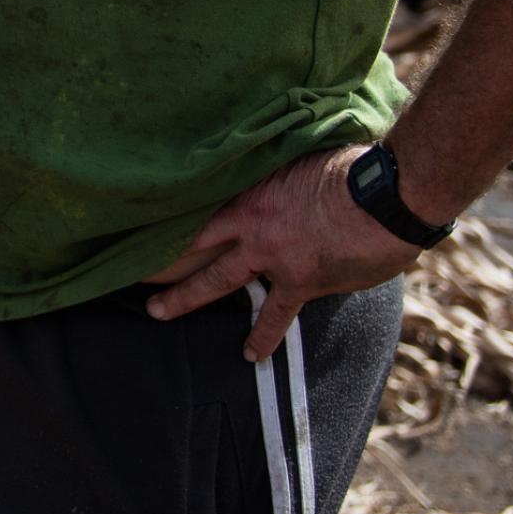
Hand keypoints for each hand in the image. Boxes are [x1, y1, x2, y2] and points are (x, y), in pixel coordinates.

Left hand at [145, 146, 424, 361]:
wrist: (387, 198)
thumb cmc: (352, 168)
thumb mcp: (303, 158)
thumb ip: (280, 172)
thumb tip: (271, 171)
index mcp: (249, 191)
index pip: (198, 207)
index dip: (167, 217)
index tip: (137, 225)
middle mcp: (251, 226)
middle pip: (191, 245)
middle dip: (158, 258)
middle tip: (125, 271)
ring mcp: (271, 258)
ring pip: (215, 281)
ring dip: (184, 297)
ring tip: (156, 312)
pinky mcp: (300, 283)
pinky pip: (275, 315)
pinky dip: (263, 336)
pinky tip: (250, 354)